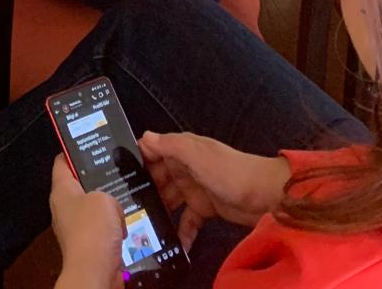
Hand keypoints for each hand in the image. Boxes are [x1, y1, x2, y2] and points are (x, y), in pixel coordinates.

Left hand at [50, 157, 123, 288]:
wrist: (94, 273)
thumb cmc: (93, 229)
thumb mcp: (104, 199)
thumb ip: (108, 193)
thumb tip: (113, 209)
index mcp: (61, 190)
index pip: (62, 161)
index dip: (74, 150)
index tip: (91, 143)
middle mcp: (65, 208)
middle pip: (80, 185)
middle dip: (98, 179)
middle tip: (117, 169)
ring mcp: (76, 228)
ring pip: (94, 209)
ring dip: (110, 206)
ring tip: (128, 196)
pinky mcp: (89, 246)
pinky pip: (102, 229)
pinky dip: (114, 227)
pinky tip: (128, 223)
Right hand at [139, 132, 288, 250]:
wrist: (264, 196)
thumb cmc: (229, 171)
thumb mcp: (197, 155)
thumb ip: (170, 146)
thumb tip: (143, 137)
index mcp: (182, 150)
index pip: (153, 152)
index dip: (136, 162)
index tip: (117, 176)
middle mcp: (185, 167)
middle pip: (158, 178)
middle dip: (144, 191)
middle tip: (127, 208)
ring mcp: (195, 189)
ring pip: (169, 200)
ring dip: (159, 212)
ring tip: (144, 228)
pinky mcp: (205, 209)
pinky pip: (187, 221)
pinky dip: (180, 231)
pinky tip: (173, 244)